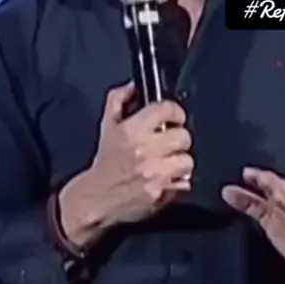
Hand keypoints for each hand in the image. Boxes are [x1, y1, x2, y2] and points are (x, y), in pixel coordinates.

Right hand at [59, 82, 192, 247]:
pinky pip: (185, 183)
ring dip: (180, 162)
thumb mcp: (107, 125)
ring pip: (187, 160)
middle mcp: (146, 150)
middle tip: (169, 144)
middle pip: (184, 136)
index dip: (174, 112)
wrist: (97, 198)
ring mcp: (156, 174)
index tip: (174, 117)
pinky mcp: (163, 194)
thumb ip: (119, 99)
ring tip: (168, 164)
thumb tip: (134, 85)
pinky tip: (166, 180)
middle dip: (178, 139)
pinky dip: (178, 182)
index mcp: (133, 130)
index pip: (167, 109)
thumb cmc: (106, 161)